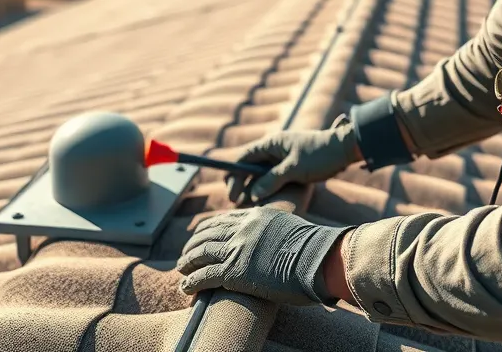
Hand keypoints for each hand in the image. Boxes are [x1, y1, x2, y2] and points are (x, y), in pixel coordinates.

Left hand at [176, 207, 350, 305]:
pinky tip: (186, 287)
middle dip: (192, 244)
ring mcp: (238, 249)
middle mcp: (243, 228)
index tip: (199, 235)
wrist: (321, 259)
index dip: (207, 229)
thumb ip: (272, 229)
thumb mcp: (289, 227)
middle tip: (185, 254)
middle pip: (207, 233)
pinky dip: (192, 281)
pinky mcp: (235, 272)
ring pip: (201, 252)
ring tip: (180, 269)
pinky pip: (205, 275)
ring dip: (187, 262)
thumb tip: (271, 240)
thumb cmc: (314, 249)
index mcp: (255, 215)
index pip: (223, 219)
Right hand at [226, 119, 360, 203]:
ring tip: (248, 207)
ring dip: (254, 189)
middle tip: (236, 203)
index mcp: (271, 143)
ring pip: (261, 175)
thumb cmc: (320, 155)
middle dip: (242, 185)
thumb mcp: (294, 169)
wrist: (345, 149)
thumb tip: (253, 194)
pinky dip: (266, 189)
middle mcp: (274, 150)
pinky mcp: (291, 167)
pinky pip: (273, 179)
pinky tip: (264, 202)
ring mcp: (282, 159)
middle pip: (250, 167)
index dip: (235, 176)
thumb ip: (272, 180)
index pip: (244, 158)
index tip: (232, 194)